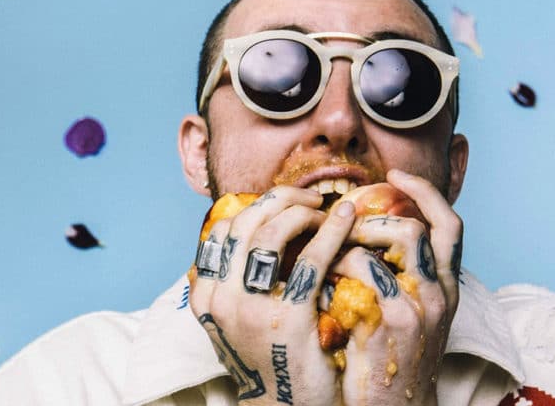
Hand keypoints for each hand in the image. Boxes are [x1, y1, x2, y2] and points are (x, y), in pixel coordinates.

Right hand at [188, 186, 355, 405]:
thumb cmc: (271, 357)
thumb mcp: (237, 320)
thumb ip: (237, 280)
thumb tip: (254, 231)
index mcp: (207, 295)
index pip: (224, 229)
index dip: (258, 207)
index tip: (286, 204)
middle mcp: (221, 298)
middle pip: (247, 223)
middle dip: (283, 199)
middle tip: (312, 198)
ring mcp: (251, 308)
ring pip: (274, 233)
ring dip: (305, 212)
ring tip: (329, 210)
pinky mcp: (288, 318)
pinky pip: (312, 260)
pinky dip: (332, 232)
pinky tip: (347, 220)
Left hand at [336, 170, 462, 405]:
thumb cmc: (392, 359)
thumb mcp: (412, 315)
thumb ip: (401, 276)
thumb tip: (366, 234)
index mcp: (446, 287)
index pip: (450, 224)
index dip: (426, 192)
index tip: (396, 174)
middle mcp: (440, 293)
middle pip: (418, 227)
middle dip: (375, 217)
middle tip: (343, 224)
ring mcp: (420, 307)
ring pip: (395, 240)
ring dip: (355, 237)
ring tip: (329, 251)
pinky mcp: (393, 322)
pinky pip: (363, 271)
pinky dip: (337, 267)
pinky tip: (322, 283)